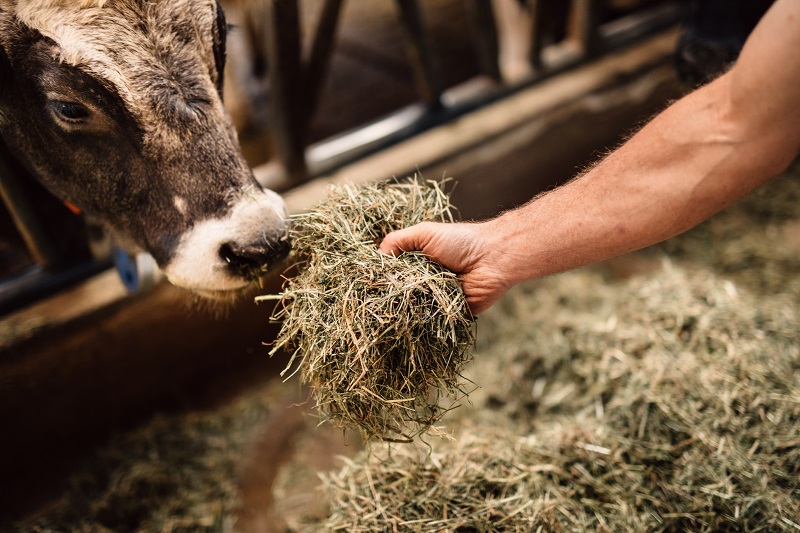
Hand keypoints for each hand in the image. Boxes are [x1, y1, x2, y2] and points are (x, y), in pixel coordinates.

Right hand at [379, 221, 512, 314]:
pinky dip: (424, 322)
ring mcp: (435, 300)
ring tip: (395, 312)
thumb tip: (376, 256)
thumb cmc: (462, 241)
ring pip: (412, 311)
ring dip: (405, 311)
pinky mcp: (448, 315)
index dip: (380, 280)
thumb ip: (399, 241)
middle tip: (376, 302)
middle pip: (398, 295)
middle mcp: (423, 282)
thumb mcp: (425, 233)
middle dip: (390, 298)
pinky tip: (413, 322)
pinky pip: (432, 322)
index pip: (391, 275)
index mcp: (417, 264)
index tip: (365, 285)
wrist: (493, 259)